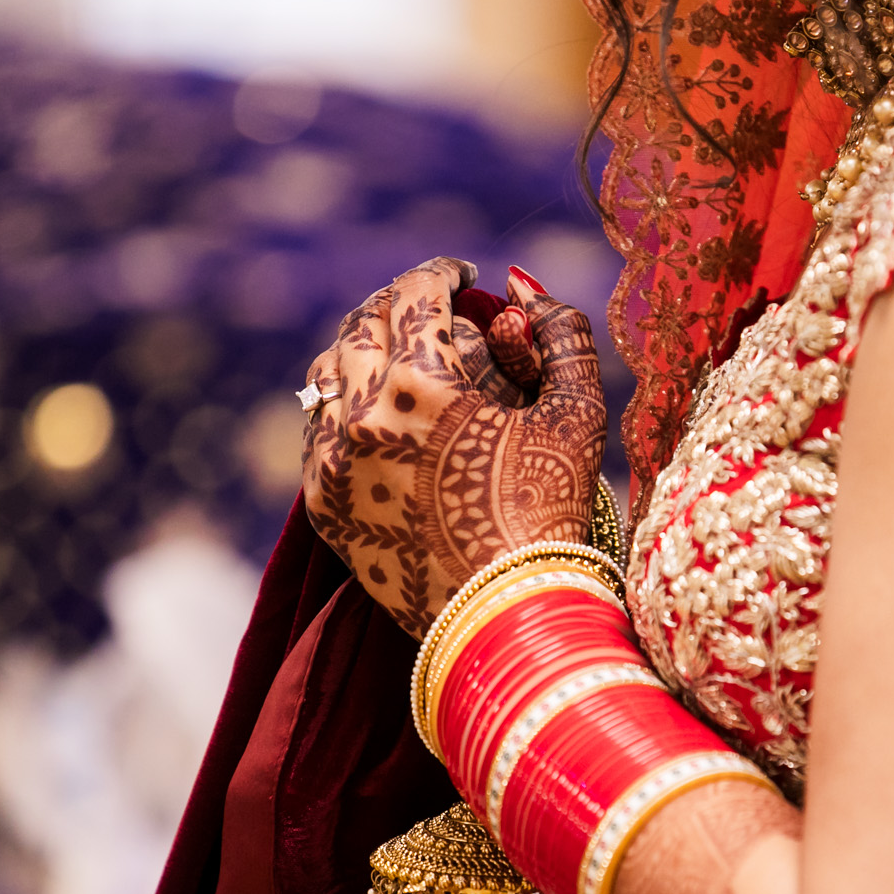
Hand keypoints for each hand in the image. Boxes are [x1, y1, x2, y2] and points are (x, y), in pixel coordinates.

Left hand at [300, 258, 606, 636]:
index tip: (460, 274)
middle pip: (362, 325)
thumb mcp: (577, 415)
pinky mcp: (323, 507)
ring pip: (327, 375)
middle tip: (425, 305)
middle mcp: (362, 416)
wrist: (507, 620)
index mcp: (421, 384)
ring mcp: (331, 464)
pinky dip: (342, 408)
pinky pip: (316, 433)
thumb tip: (529, 290)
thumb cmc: (552, 516)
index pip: (416, 293)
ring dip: (360, 350)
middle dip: (396, 305)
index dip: (442, 273)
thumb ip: (561, 338)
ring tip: (394, 353)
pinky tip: (374, 413)